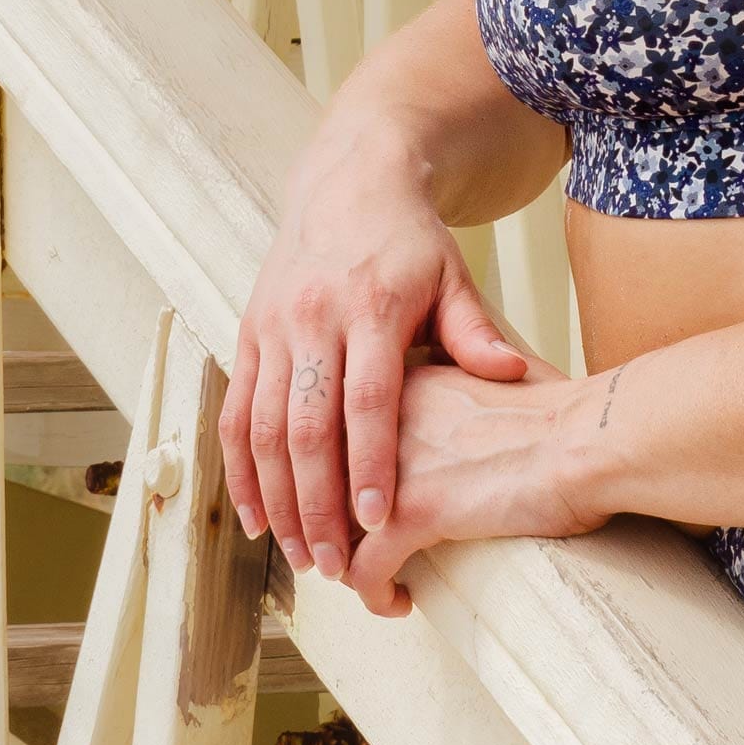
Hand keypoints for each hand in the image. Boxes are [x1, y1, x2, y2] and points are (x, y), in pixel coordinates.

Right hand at [219, 124, 561, 585]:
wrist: (350, 180)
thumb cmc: (410, 239)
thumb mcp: (453, 274)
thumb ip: (474, 331)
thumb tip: (509, 375)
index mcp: (372, 306)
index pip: (366, 399)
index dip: (367, 464)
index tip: (375, 521)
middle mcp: (314, 319)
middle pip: (306, 426)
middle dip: (316, 503)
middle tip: (331, 564)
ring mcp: (274, 327)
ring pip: (261, 428)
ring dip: (276, 499)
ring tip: (298, 555)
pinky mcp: (248, 333)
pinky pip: (234, 412)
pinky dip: (240, 470)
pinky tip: (255, 516)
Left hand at [340, 359, 607, 616]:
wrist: (588, 436)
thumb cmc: (565, 413)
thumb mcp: (499, 379)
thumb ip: (466, 391)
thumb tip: (472, 412)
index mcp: (408, 380)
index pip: (343, 431)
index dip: (344, 473)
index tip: (357, 501)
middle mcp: (387, 418)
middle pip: (326, 479)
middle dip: (333, 522)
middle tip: (347, 550)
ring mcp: (393, 467)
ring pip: (332, 527)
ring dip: (345, 563)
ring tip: (367, 580)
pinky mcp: (411, 514)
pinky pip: (364, 572)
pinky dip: (374, 596)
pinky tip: (398, 601)